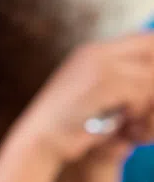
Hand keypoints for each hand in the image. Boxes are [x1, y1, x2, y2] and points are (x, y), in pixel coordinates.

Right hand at [14, 33, 153, 166]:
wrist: (39, 142)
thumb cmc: (67, 126)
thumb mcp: (92, 94)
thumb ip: (117, 78)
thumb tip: (150, 76)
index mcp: (92, 52)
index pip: (145, 39)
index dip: (153, 59)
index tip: (149, 89)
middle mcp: (96, 52)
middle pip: (152, 52)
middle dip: (152, 83)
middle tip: (144, 107)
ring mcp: (98, 65)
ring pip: (150, 76)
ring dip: (148, 102)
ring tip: (132, 118)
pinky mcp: (102, 83)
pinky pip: (140, 92)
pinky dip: (136, 111)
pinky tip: (122, 121)